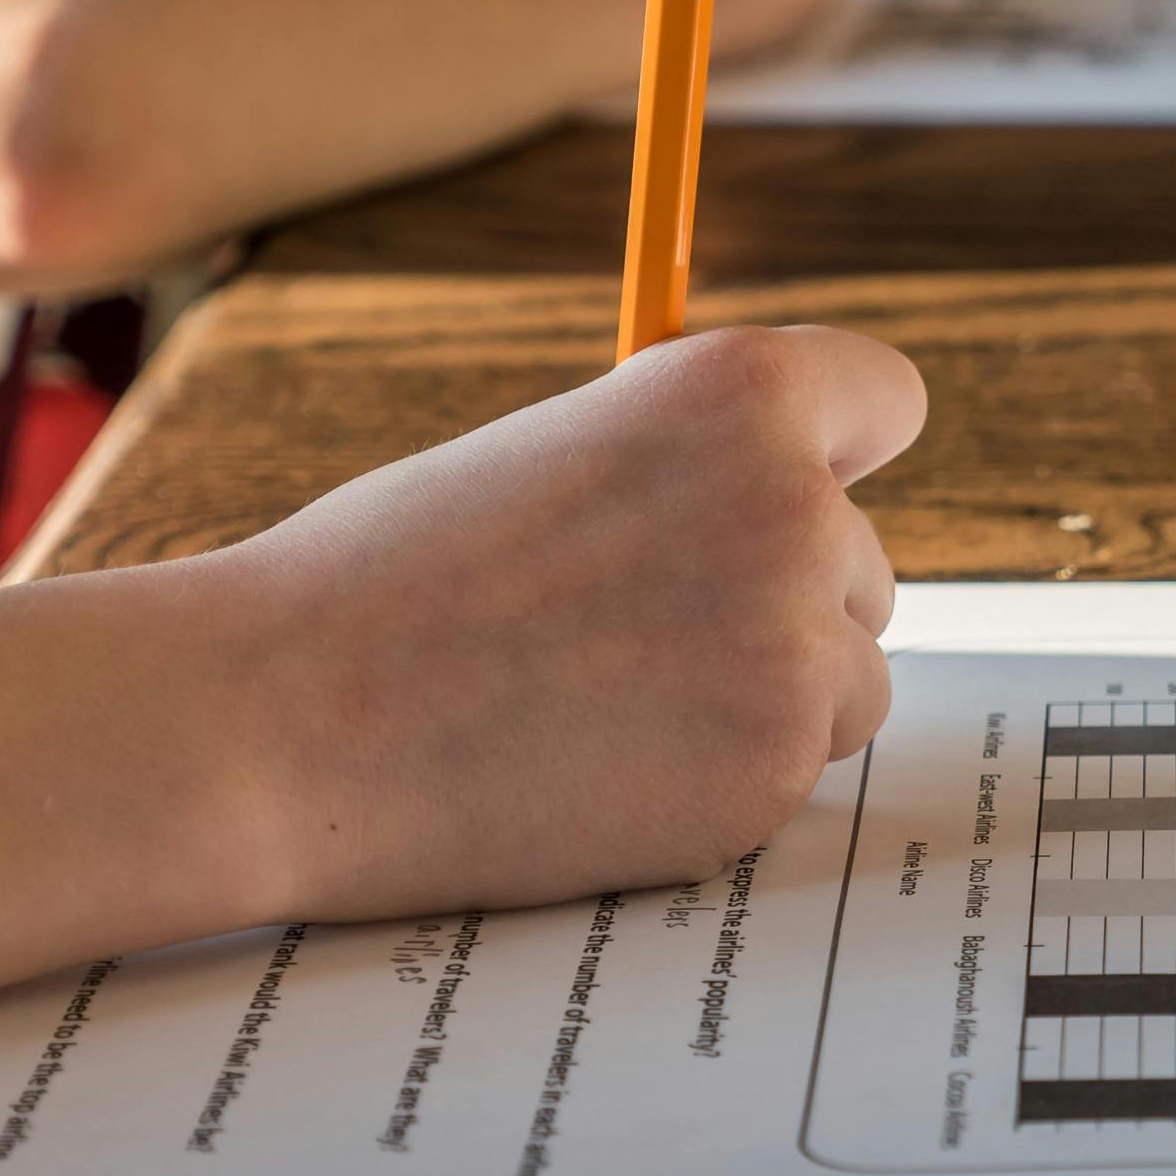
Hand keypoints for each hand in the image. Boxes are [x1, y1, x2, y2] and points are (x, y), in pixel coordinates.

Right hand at [211, 326, 924, 922]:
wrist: (287, 720)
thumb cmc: (399, 573)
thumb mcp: (564, 453)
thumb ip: (694, 467)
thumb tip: (803, 496)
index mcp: (740, 392)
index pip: (888, 399)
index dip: (840, 450)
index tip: (809, 484)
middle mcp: (797, 507)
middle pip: (866, 565)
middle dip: (781, 603)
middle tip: (629, 633)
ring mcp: (795, 649)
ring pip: (849, 680)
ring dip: (765, 699)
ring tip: (607, 703)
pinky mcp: (771, 771)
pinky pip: (791, 771)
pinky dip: (721, 782)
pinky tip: (600, 770)